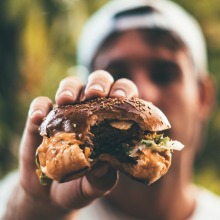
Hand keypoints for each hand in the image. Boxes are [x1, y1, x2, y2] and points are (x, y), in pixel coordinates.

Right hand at [6, 70, 137, 218]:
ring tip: (66, 100)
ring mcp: (66, 113)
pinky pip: (40, 105)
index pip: (122, 97)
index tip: (120, 97)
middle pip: (98, 82)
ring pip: (70, 86)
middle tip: (95, 94)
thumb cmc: (80, 185)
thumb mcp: (95, 185)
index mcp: (110, 121)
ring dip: (70, 88)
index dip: (124, 91)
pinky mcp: (43, 119)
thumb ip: (102, 178)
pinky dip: (39, 108)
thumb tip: (105, 164)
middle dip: (98, 83)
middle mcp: (90, 111)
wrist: (49, 195)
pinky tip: (38, 118)